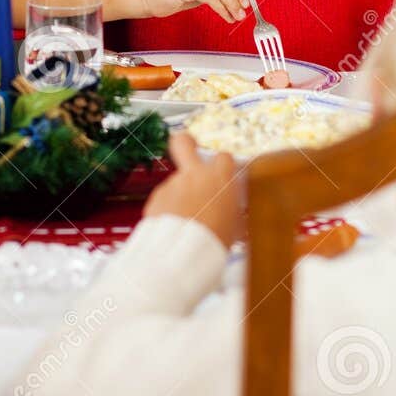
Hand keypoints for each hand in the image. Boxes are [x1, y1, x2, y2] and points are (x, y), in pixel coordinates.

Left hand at [143, 132, 243, 247]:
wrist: (183, 253)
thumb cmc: (213, 241)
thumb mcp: (234, 227)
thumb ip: (235, 216)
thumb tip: (239, 219)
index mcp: (219, 178)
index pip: (223, 157)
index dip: (223, 165)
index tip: (223, 175)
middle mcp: (194, 175)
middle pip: (184, 142)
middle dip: (186, 143)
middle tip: (189, 149)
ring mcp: (173, 184)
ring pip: (176, 182)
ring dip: (181, 194)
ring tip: (186, 220)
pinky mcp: (156, 198)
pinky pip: (165, 199)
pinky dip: (169, 209)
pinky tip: (174, 226)